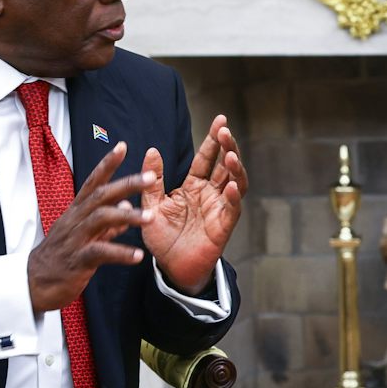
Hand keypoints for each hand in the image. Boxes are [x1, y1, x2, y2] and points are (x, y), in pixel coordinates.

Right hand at [27, 142, 153, 313]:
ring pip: (101, 219)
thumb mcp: (84, 235)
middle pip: (100, 195)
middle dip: (126, 184)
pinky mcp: (77, 260)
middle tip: (150, 177)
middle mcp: (75, 220)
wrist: (33, 283)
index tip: (123, 146)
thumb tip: (126, 205)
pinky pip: (99, 252)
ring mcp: (75, 239)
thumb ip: (107, 222)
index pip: (92, 182)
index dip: (107, 164)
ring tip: (151, 218)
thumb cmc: (61, 257)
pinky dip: (120, 253)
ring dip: (128, 217)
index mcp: (77, 212)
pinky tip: (138, 256)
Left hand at [142, 114, 247, 294]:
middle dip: (227, 147)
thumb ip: (153, 180)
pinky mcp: (224, 225)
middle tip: (225, 130)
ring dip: (234, 168)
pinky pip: (232, 208)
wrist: (170, 267)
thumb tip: (152, 150)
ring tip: (230, 155)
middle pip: (224, 165)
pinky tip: (230, 184)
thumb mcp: (151, 205)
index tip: (220, 120)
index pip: (207, 158)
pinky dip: (233, 196)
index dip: (214, 140)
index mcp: (194, 185)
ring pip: (235, 182)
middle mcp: (210, 193)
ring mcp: (220, 208)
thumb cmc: (162, 237)